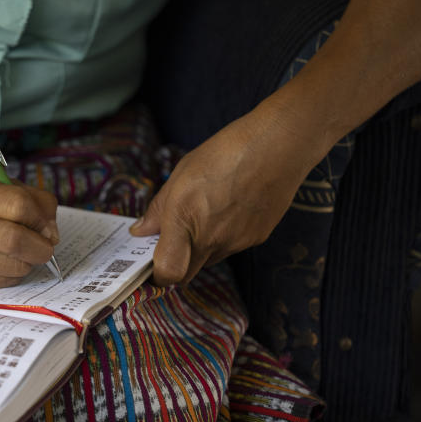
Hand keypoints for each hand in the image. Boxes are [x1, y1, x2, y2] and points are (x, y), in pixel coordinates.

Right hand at [0, 170, 58, 286]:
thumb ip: (31, 199)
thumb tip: (52, 234)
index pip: (20, 206)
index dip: (41, 215)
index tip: (43, 220)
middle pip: (17, 242)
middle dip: (42, 246)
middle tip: (45, 243)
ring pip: (17, 267)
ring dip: (29, 260)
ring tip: (19, 248)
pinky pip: (6, 281)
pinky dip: (15, 270)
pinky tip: (3, 257)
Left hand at [130, 103, 325, 285]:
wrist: (278, 146)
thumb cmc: (226, 153)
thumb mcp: (180, 174)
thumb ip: (158, 208)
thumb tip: (141, 230)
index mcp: (184, 220)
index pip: (168, 273)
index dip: (158, 275)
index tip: (151, 263)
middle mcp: (210, 238)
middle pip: (187, 274)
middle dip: (176, 263)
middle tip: (172, 239)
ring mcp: (236, 242)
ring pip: (210, 258)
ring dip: (201, 247)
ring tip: (207, 211)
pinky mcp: (256, 239)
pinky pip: (232, 247)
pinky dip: (225, 236)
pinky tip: (230, 207)